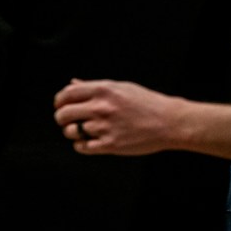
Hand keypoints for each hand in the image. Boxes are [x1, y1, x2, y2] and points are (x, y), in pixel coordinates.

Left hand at [52, 78, 178, 155]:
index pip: (66, 94)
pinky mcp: (110, 144)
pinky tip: (89, 141)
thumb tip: (72, 83)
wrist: (171, 122)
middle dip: (61, 118)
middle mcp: (101, 107)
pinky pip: (82, 147)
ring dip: (72, 132)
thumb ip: (93, 86)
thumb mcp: (121, 87)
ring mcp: (104, 127)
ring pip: (70, 132)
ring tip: (81, 131)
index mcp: (103, 90)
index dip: (59, 101)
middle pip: (63, 114)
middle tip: (68, 120)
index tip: (60, 106)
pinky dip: (81, 145)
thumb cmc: (147, 103)